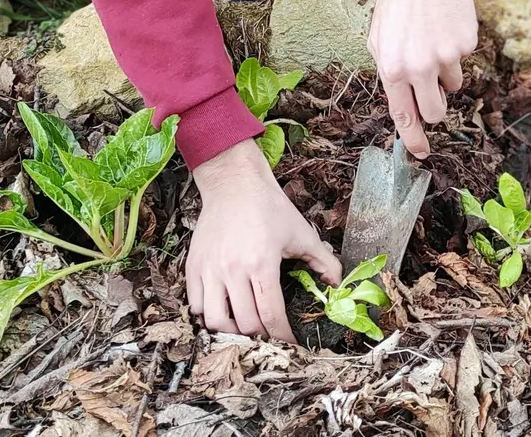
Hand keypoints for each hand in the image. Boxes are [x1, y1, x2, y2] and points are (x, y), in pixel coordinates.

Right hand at [187, 140, 340, 341]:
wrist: (234, 185)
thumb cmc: (268, 208)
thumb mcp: (302, 233)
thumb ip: (324, 261)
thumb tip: (338, 284)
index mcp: (261, 264)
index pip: (271, 315)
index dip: (283, 336)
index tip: (290, 344)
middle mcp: (232, 270)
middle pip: (244, 323)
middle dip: (260, 337)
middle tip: (270, 336)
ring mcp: (209, 269)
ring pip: (214, 320)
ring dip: (231, 331)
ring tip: (243, 328)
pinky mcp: (193, 266)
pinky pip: (194, 304)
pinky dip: (206, 315)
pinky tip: (221, 312)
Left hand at [368, 0, 477, 158]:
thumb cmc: (397, 4)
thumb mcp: (378, 38)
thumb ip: (388, 71)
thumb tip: (402, 101)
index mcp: (393, 68)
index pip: (404, 116)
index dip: (413, 139)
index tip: (420, 153)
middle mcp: (420, 67)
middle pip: (436, 111)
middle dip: (434, 107)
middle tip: (431, 88)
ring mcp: (446, 56)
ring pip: (452, 85)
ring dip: (444, 71)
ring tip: (433, 41)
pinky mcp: (466, 43)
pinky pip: (464, 59)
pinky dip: (455, 48)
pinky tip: (444, 26)